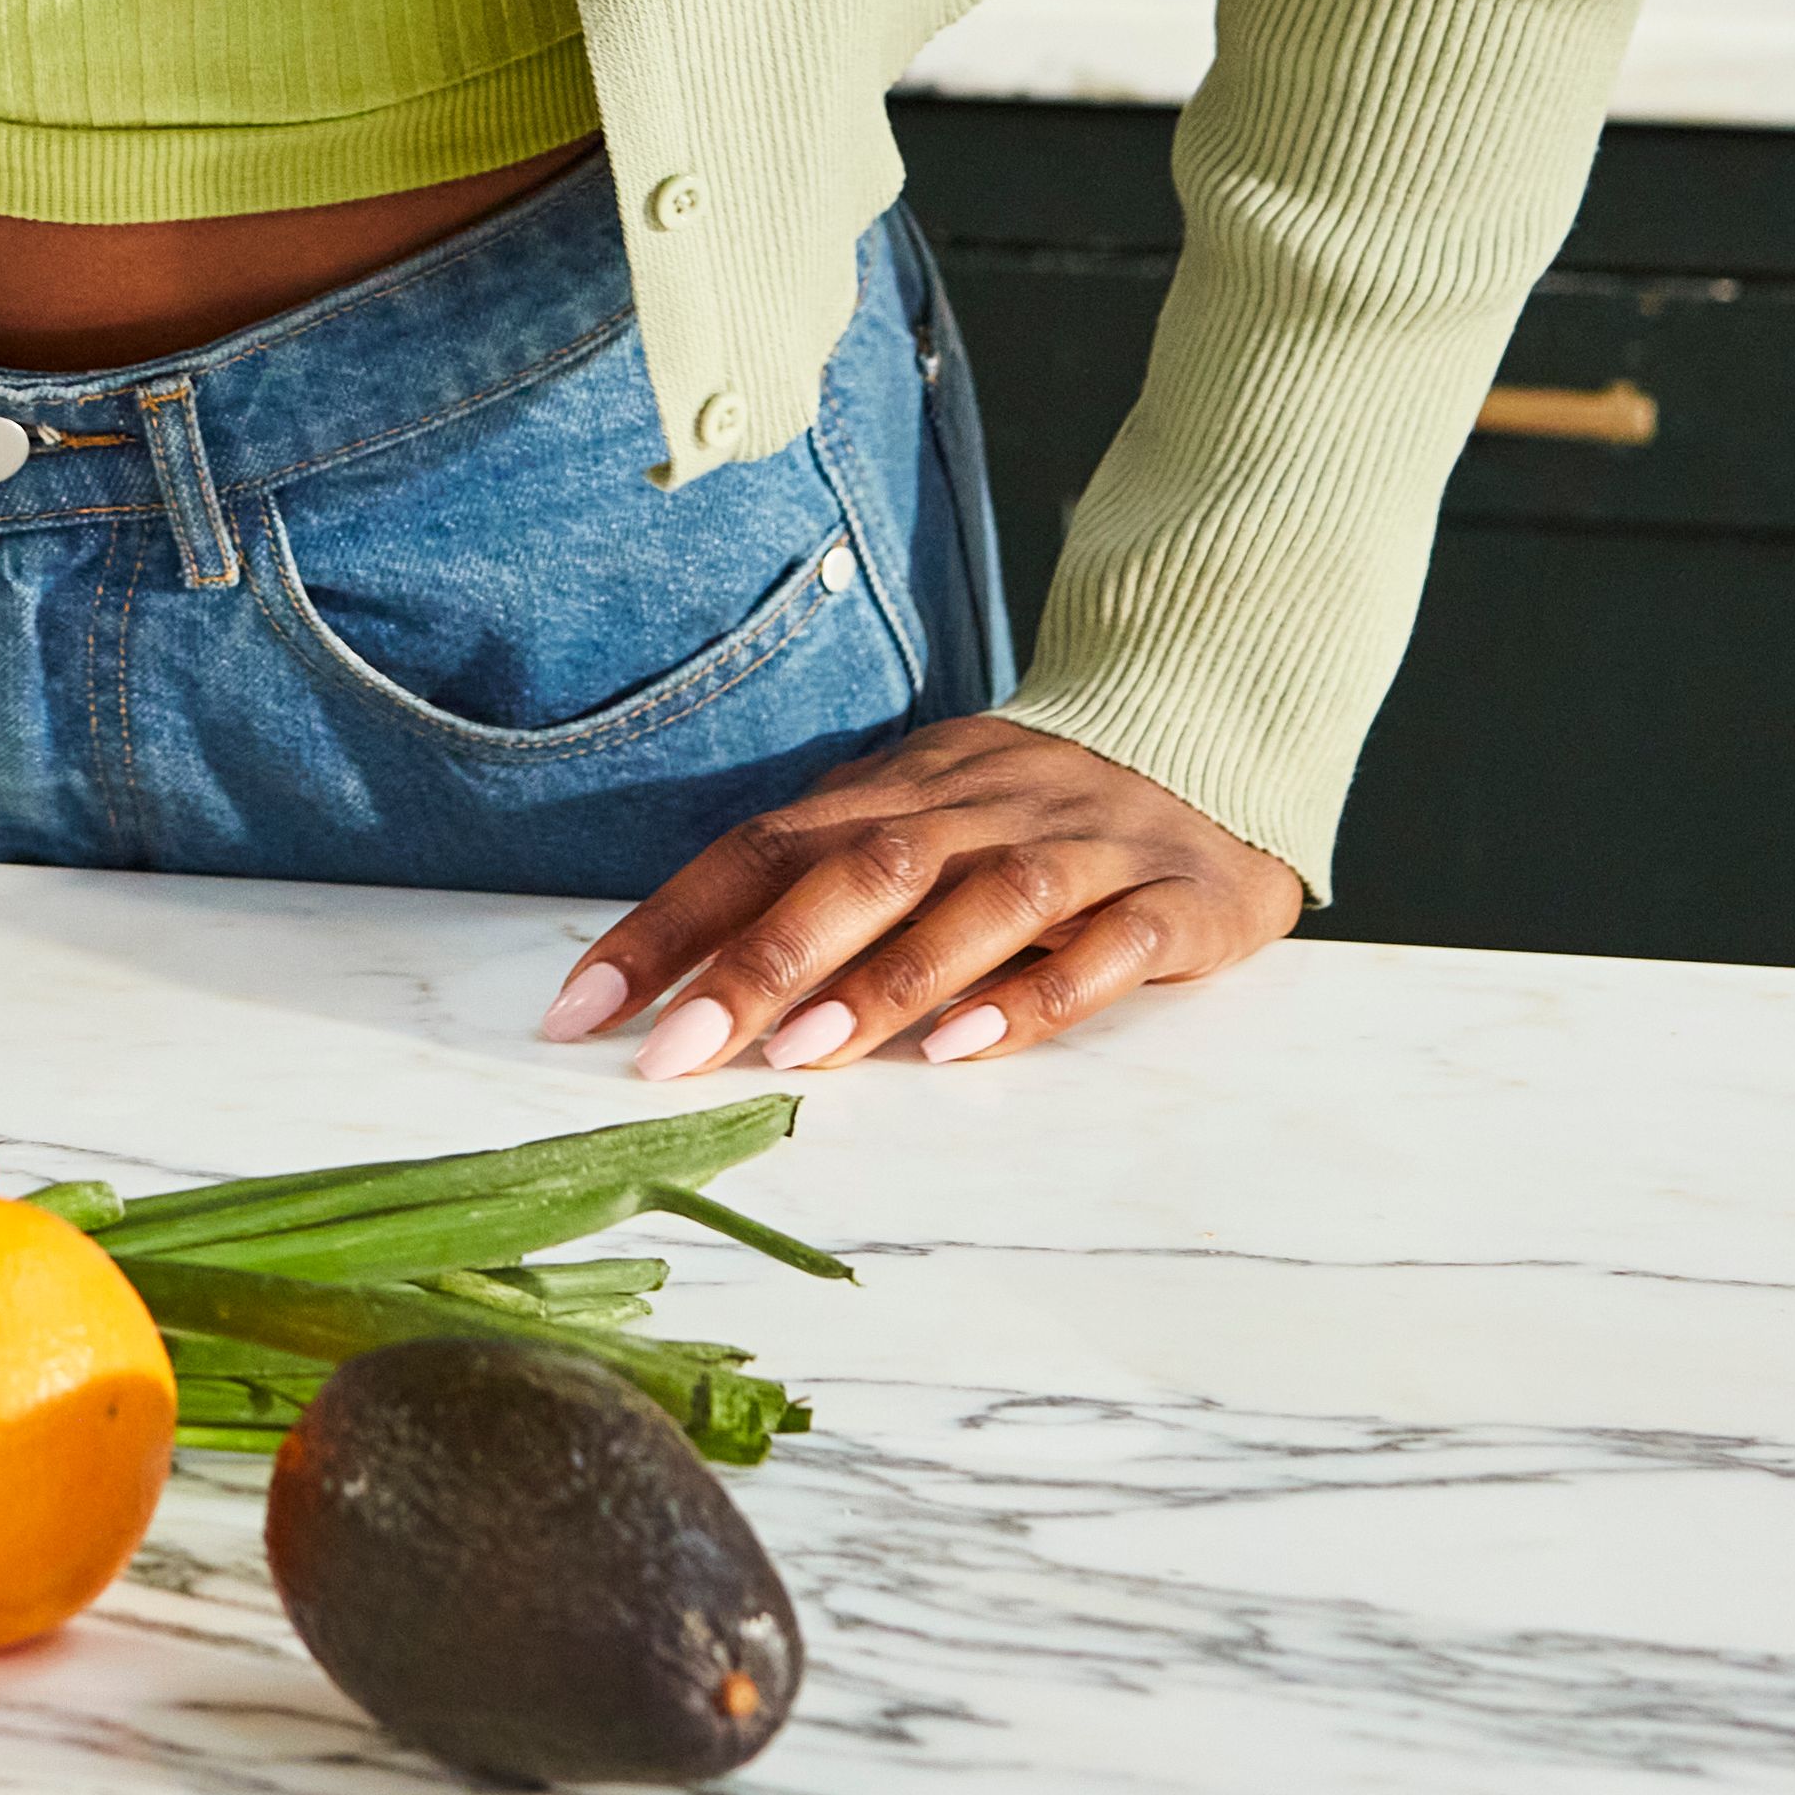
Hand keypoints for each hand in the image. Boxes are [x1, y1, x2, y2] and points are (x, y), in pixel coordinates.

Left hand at [541, 720, 1307, 1077]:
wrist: (1214, 739)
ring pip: (976, 905)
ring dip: (885, 980)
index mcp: (897, 790)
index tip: (581, 1009)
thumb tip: (682, 957)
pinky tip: (969, 1045)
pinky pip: (1103, 946)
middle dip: (757, 964)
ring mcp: (1078, 850)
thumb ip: (820, 872)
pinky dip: (1034, 993)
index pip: (761, 848)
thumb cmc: (1030, 812)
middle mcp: (977, 811)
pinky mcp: (1172, 898)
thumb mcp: (918, 816)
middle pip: (857, 872)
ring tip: (803, 1055)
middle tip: (671, 1054)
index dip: (668, 924)